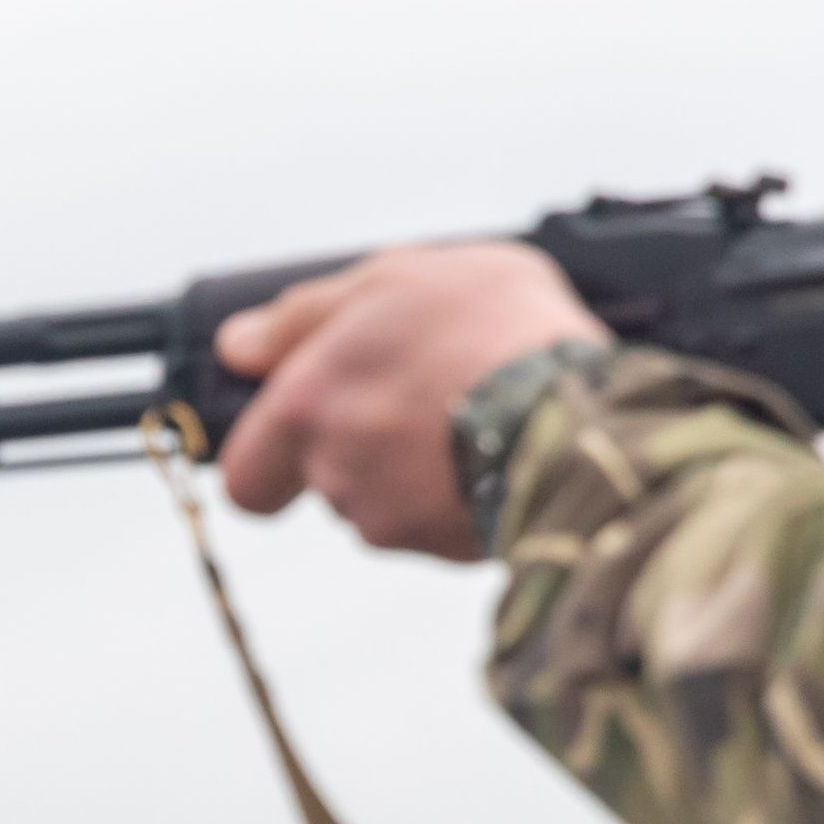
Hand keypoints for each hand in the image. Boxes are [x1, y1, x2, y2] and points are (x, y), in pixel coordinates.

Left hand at [212, 242, 606, 561]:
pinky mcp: (440, 548)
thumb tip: (238, 346)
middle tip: (396, 415)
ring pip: (374, 500)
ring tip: (467, 411)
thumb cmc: (497, 331)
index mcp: (307, 405)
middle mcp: (333, 471)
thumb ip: (308, 313)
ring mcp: (385, 516)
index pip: (242, 470)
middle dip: (342, 456)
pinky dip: (451, 494)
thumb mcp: (401, 276)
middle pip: (315, 482)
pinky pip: (430, 523)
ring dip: (404, 468)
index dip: (265, 453)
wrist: (585, 413)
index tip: (299, 423)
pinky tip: (493, 449)